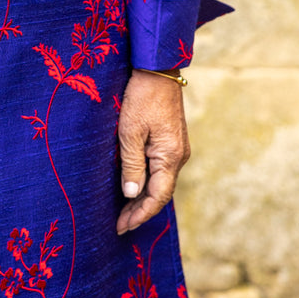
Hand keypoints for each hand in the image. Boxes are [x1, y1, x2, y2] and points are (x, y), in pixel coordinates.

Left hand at [116, 69, 189, 236]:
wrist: (158, 70)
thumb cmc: (141, 98)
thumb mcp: (130, 132)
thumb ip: (131, 165)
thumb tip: (131, 194)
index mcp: (170, 156)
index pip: (158, 197)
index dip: (140, 214)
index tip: (122, 227)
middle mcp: (179, 156)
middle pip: (160, 193)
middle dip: (140, 210)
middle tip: (120, 226)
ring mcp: (177, 149)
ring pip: (161, 182)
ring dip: (143, 198)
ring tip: (124, 212)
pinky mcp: (172, 141)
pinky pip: (160, 169)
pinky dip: (147, 183)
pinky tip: (134, 187)